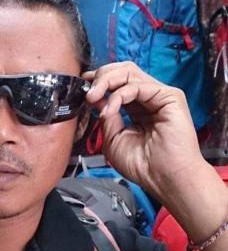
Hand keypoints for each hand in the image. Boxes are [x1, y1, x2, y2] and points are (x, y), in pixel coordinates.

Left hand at [82, 62, 204, 199]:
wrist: (162, 178)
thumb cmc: (142, 165)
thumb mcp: (112, 138)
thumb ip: (105, 115)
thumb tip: (94, 97)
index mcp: (135, 107)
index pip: (115, 83)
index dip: (98, 81)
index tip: (82, 87)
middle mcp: (147, 98)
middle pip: (122, 71)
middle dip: (100, 77)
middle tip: (87, 92)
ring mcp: (159, 96)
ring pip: (129, 72)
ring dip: (105, 82)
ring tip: (92, 97)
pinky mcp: (170, 97)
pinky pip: (138, 86)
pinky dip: (118, 95)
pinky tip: (109, 110)